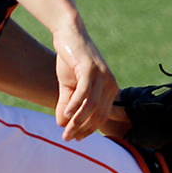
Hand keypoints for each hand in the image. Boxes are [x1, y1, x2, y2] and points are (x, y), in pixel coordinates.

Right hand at [52, 24, 117, 140]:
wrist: (69, 34)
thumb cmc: (70, 59)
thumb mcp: (68, 85)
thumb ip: (66, 104)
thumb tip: (61, 123)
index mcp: (109, 89)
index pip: (102, 116)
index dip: (89, 129)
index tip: (75, 138)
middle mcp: (110, 84)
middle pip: (98, 114)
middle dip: (82, 129)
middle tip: (66, 138)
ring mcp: (102, 76)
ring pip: (92, 106)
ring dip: (78, 121)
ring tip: (65, 131)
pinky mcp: (91, 69)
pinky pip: (85, 92)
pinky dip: (75, 105)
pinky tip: (66, 115)